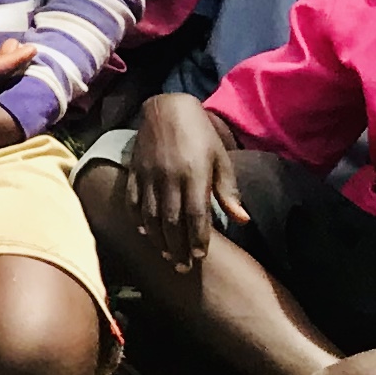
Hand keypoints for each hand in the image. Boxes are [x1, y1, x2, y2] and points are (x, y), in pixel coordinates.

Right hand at [118, 92, 241, 270]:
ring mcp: (149, 173)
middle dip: (177, 246)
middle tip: (182, 267)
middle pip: (171, 220)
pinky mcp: (135, 169)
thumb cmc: (200, 135)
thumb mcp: (221, 159)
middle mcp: (169, 176)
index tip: (200, 257)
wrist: (167, 107)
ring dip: (157, 238)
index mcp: (194, 174)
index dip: (197, 238)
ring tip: (165, 254)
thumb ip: (228, 191)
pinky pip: (133, 199)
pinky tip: (144, 231)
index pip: (195, 215)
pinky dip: (137, 218)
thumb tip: (242, 220)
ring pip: (150, 214)